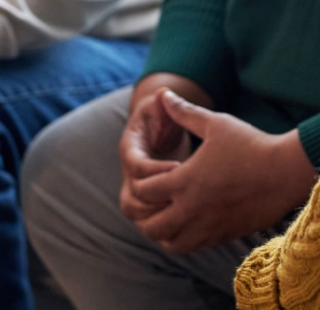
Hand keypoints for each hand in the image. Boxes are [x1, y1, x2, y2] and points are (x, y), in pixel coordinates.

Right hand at [118, 73, 210, 223]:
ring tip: (186, 214)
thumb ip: (165, 104)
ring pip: (137, 215)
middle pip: (129, 200)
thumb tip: (164, 93)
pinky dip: (165, 226)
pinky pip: (150, 222)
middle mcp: (130, 173)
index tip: (181, 167)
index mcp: (131, 149)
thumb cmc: (162, 116)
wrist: (156, 129)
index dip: (156, 170)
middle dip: (155, 202)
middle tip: (183, 199)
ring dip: (157, 219)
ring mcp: (137, 189)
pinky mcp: (148, 201)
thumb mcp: (162, 107)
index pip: (136, 167)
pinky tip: (189, 222)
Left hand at [126, 89, 317, 254]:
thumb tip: (163, 93)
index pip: (143, 192)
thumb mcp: (216, 123)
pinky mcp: (225, 236)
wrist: (286, 172)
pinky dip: (188, 237)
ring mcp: (209, 227)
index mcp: (184, 181)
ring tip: (172, 214)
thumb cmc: (251, 144)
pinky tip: (196, 219)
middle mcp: (192, 209)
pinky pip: (196, 246)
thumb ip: (185, 112)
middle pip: (151, 227)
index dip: (140, 182)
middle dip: (146, 214)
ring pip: (172, 244)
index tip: (154, 173)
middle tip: (156, 200)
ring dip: (166, 232)